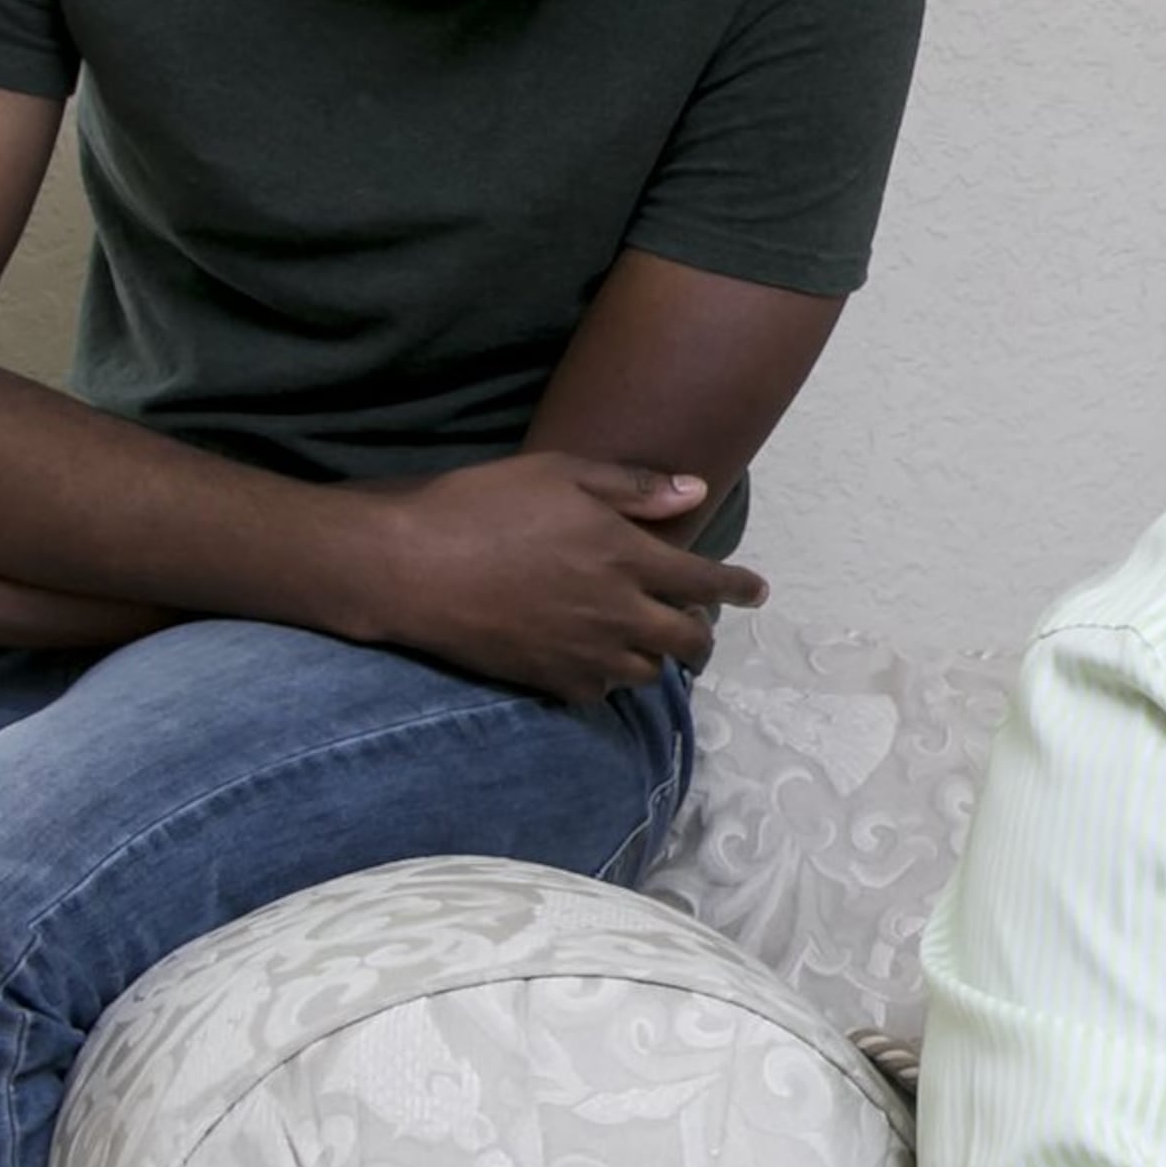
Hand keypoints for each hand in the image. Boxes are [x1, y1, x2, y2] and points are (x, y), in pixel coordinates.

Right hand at [344, 455, 763, 701]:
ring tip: (645, 641)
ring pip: (647, 672)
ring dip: (656, 657)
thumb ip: (634, 487)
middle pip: (688, 641)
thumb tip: (695, 491)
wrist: (408, 567)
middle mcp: (619, 612)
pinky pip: (599, 693)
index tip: (757, 592)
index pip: (707, 582)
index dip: (739, 588)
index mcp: (628, 557)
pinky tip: (595, 661)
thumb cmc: (481, 505)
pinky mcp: (548, 680)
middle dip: (703, 636)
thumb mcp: (561, 473)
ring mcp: (585, 652)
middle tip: (698, 627)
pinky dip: (607, 679)